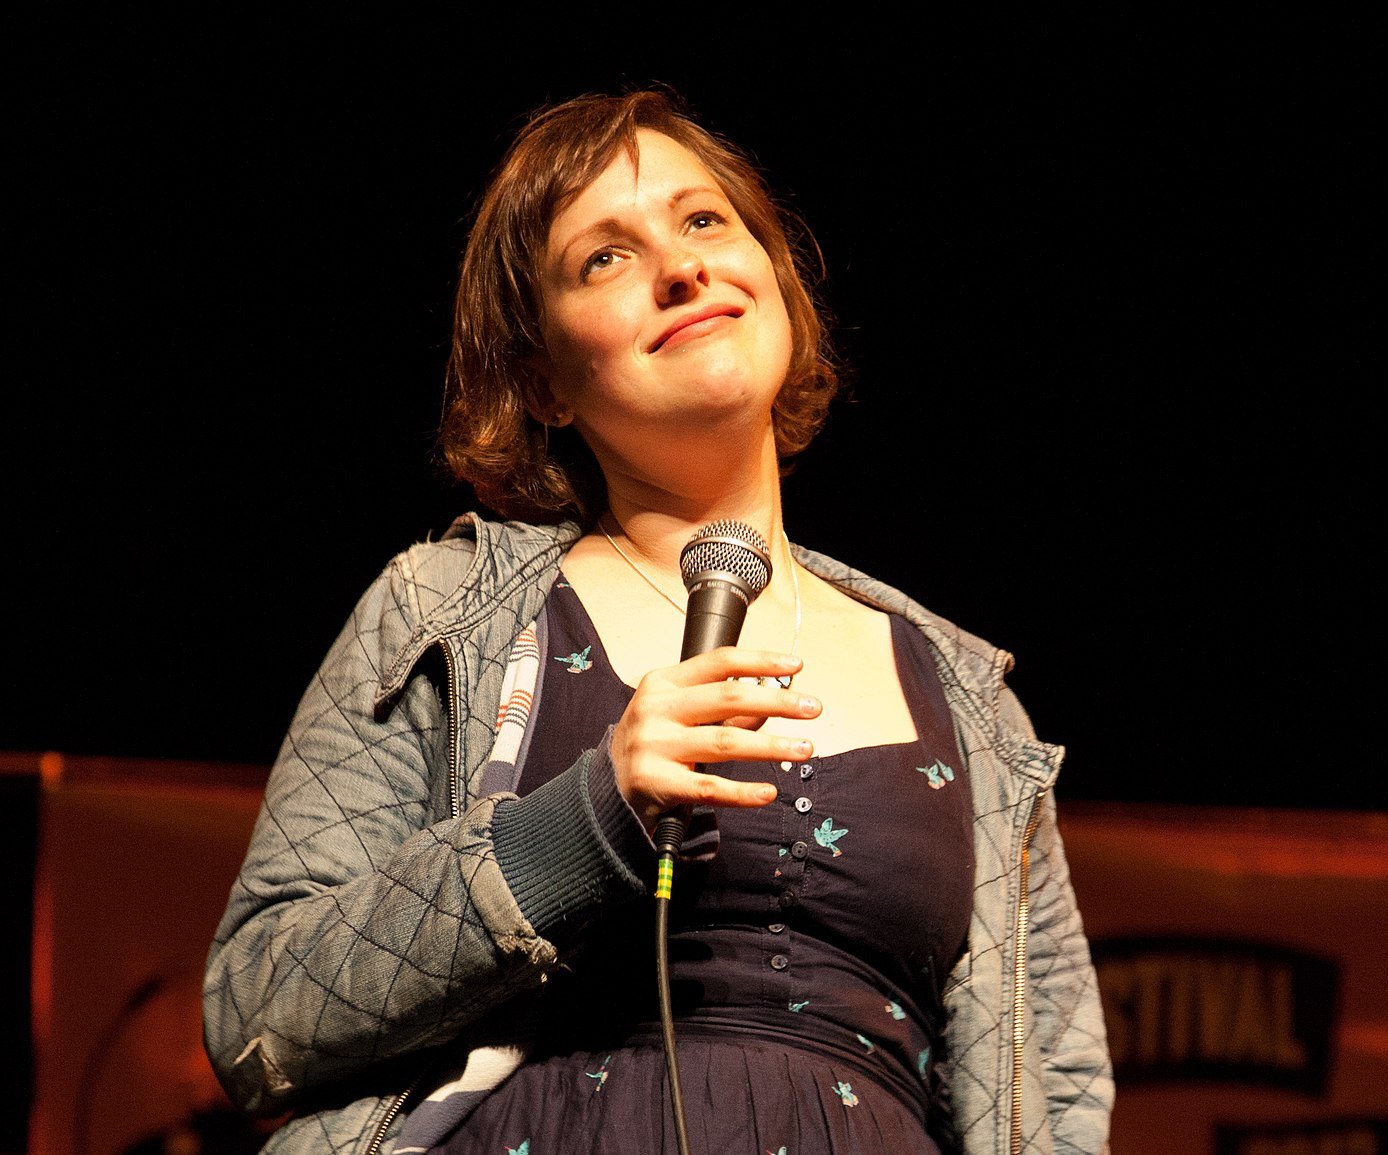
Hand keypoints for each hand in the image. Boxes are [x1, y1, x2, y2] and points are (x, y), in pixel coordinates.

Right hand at [609, 647, 819, 832]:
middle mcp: (656, 709)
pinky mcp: (656, 782)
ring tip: (804, 748)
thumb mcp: (680, 716)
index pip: (719, 662)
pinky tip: (768, 791)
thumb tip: (772, 701)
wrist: (605, 790)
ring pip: (725, 742)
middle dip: (778, 701)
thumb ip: (724, 710)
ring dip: (771, 745)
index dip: (761, 661)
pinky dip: (743, 792)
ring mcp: (654, 745)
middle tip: (812, 709)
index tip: (796, 665)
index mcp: (663, 682)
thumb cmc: (651, 746)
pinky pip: (709, 788)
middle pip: (728, 698)